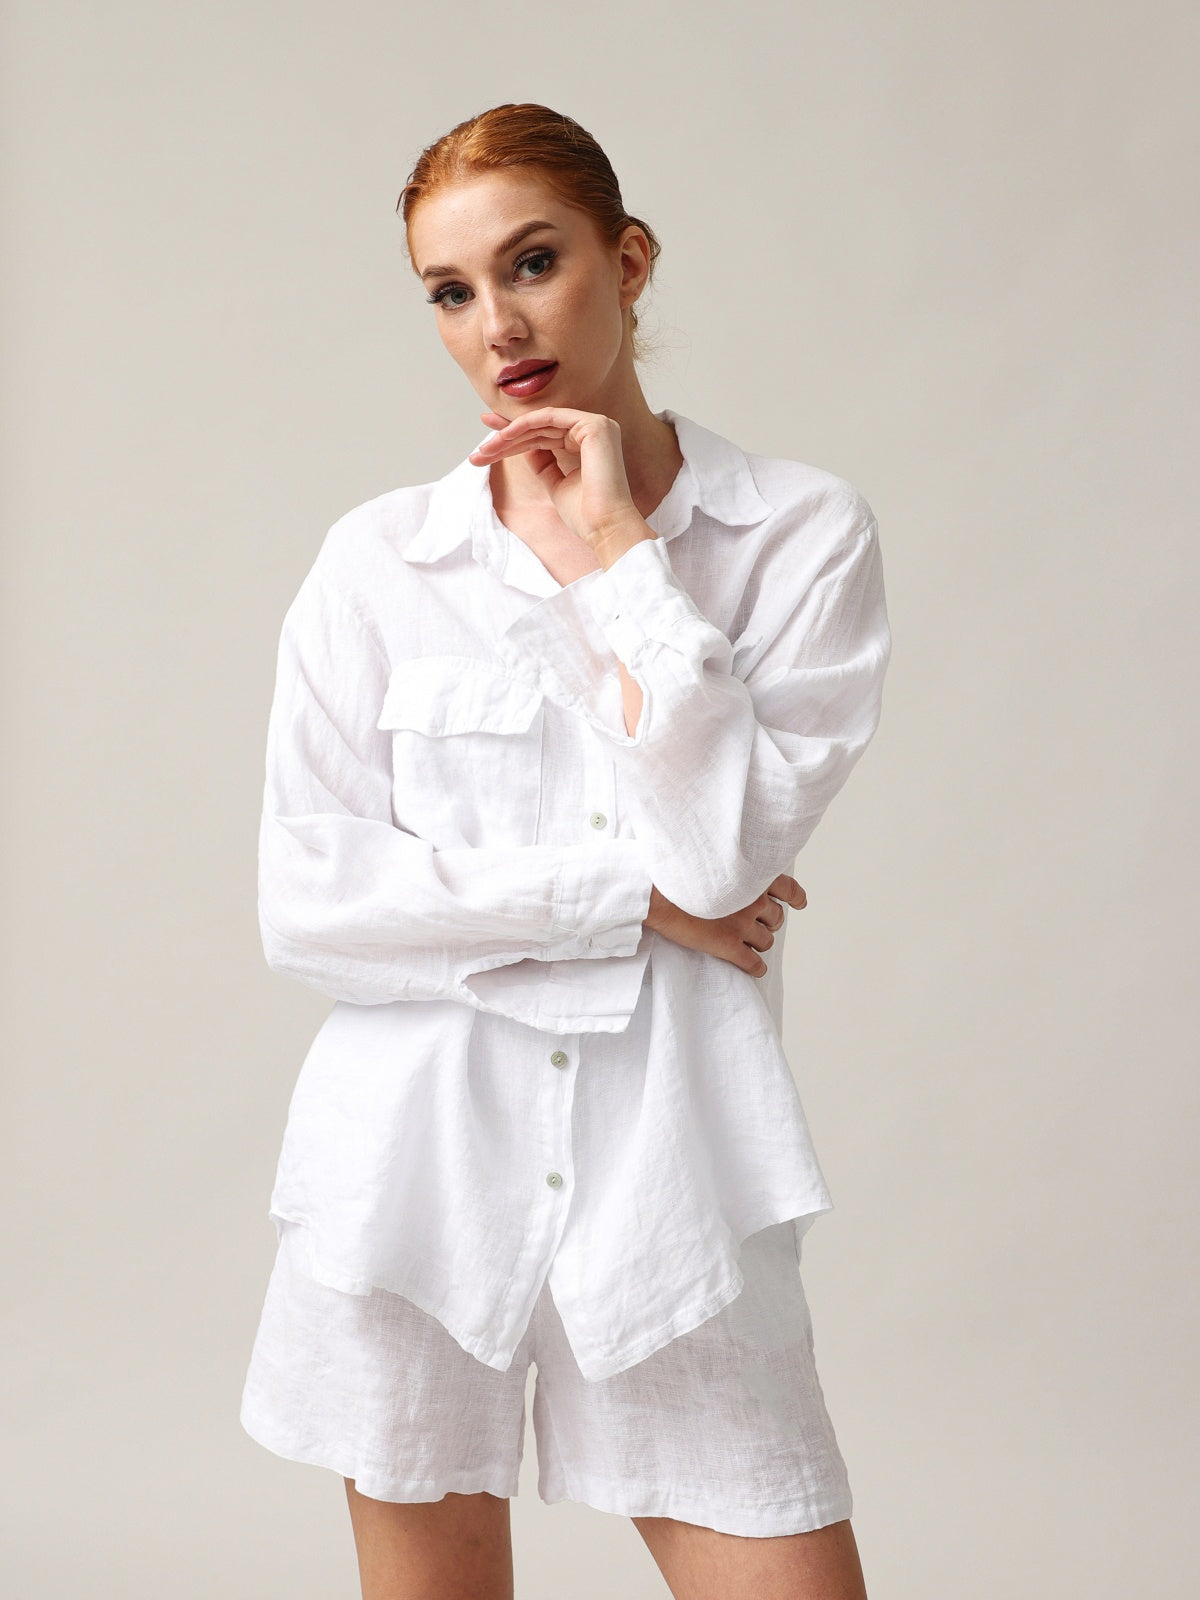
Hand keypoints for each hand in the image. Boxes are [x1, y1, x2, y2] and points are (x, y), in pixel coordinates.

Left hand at [468, 406, 649, 557]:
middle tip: (480, 448)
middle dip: (506, 437)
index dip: (515, 436)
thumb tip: (525, 448)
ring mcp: (596, 425)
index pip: (545, 435)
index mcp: (588, 443)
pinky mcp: (594, 426)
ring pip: (541, 422)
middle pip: (540, 428)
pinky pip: (550, 418)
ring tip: (487, 448)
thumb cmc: (585, 515)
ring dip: (510, 434)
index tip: (489, 442)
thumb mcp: (556, 484)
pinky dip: (525, 424)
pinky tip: (505, 435)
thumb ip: (544, 462)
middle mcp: (594, 430)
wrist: (605, 528)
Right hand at [643, 875, 807, 977]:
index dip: (795, 897)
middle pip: (776, 917)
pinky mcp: (729, 946)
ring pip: (766, 940)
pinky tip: (754, 968)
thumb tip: (738, 878)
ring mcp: (742, 924)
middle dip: (769, 922)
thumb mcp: (711, 862)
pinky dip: (757, 967)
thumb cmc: (676, 874)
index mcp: (751, 876)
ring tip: (748, 943)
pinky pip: (754, 963)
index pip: (787, 887)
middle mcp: (753, 899)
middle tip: (756, 924)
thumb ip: (732, 870)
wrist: (655, 892)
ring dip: (760, 942)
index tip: (799, 903)